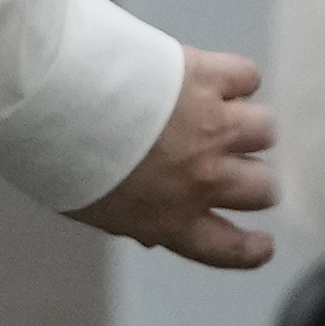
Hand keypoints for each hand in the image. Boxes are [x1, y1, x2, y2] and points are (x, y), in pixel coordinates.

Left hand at [72, 49, 277, 268]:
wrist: (59, 101)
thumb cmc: (61, 159)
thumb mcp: (93, 210)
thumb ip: (132, 221)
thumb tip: (150, 233)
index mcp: (171, 220)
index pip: (228, 247)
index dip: (252, 248)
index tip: (264, 245)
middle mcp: (203, 179)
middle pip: (263, 189)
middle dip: (256, 181)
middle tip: (240, 167)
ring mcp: (212, 127)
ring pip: (265, 131)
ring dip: (249, 125)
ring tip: (230, 116)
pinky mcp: (209, 79)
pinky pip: (247, 77)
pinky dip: (236, 78)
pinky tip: (219, 78)